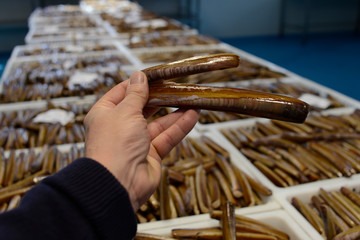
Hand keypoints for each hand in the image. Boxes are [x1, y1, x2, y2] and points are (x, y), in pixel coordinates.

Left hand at [84, 71, 198, 210]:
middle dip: (159, 97)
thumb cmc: (115, 144)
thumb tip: (139, 75)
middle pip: (142, 108)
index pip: (121, 93)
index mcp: (105, 114)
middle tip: (176, 86)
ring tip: (191, 99)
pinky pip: (167, 138)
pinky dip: (179, 127)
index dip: (138, 83)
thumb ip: (136, 94)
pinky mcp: (151, 155)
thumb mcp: (125, 111)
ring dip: (174, 112)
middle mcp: (119, 128)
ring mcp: (136, 143)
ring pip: (158, 124)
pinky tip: (193, 115)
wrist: (118, 184)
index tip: (155, 75)